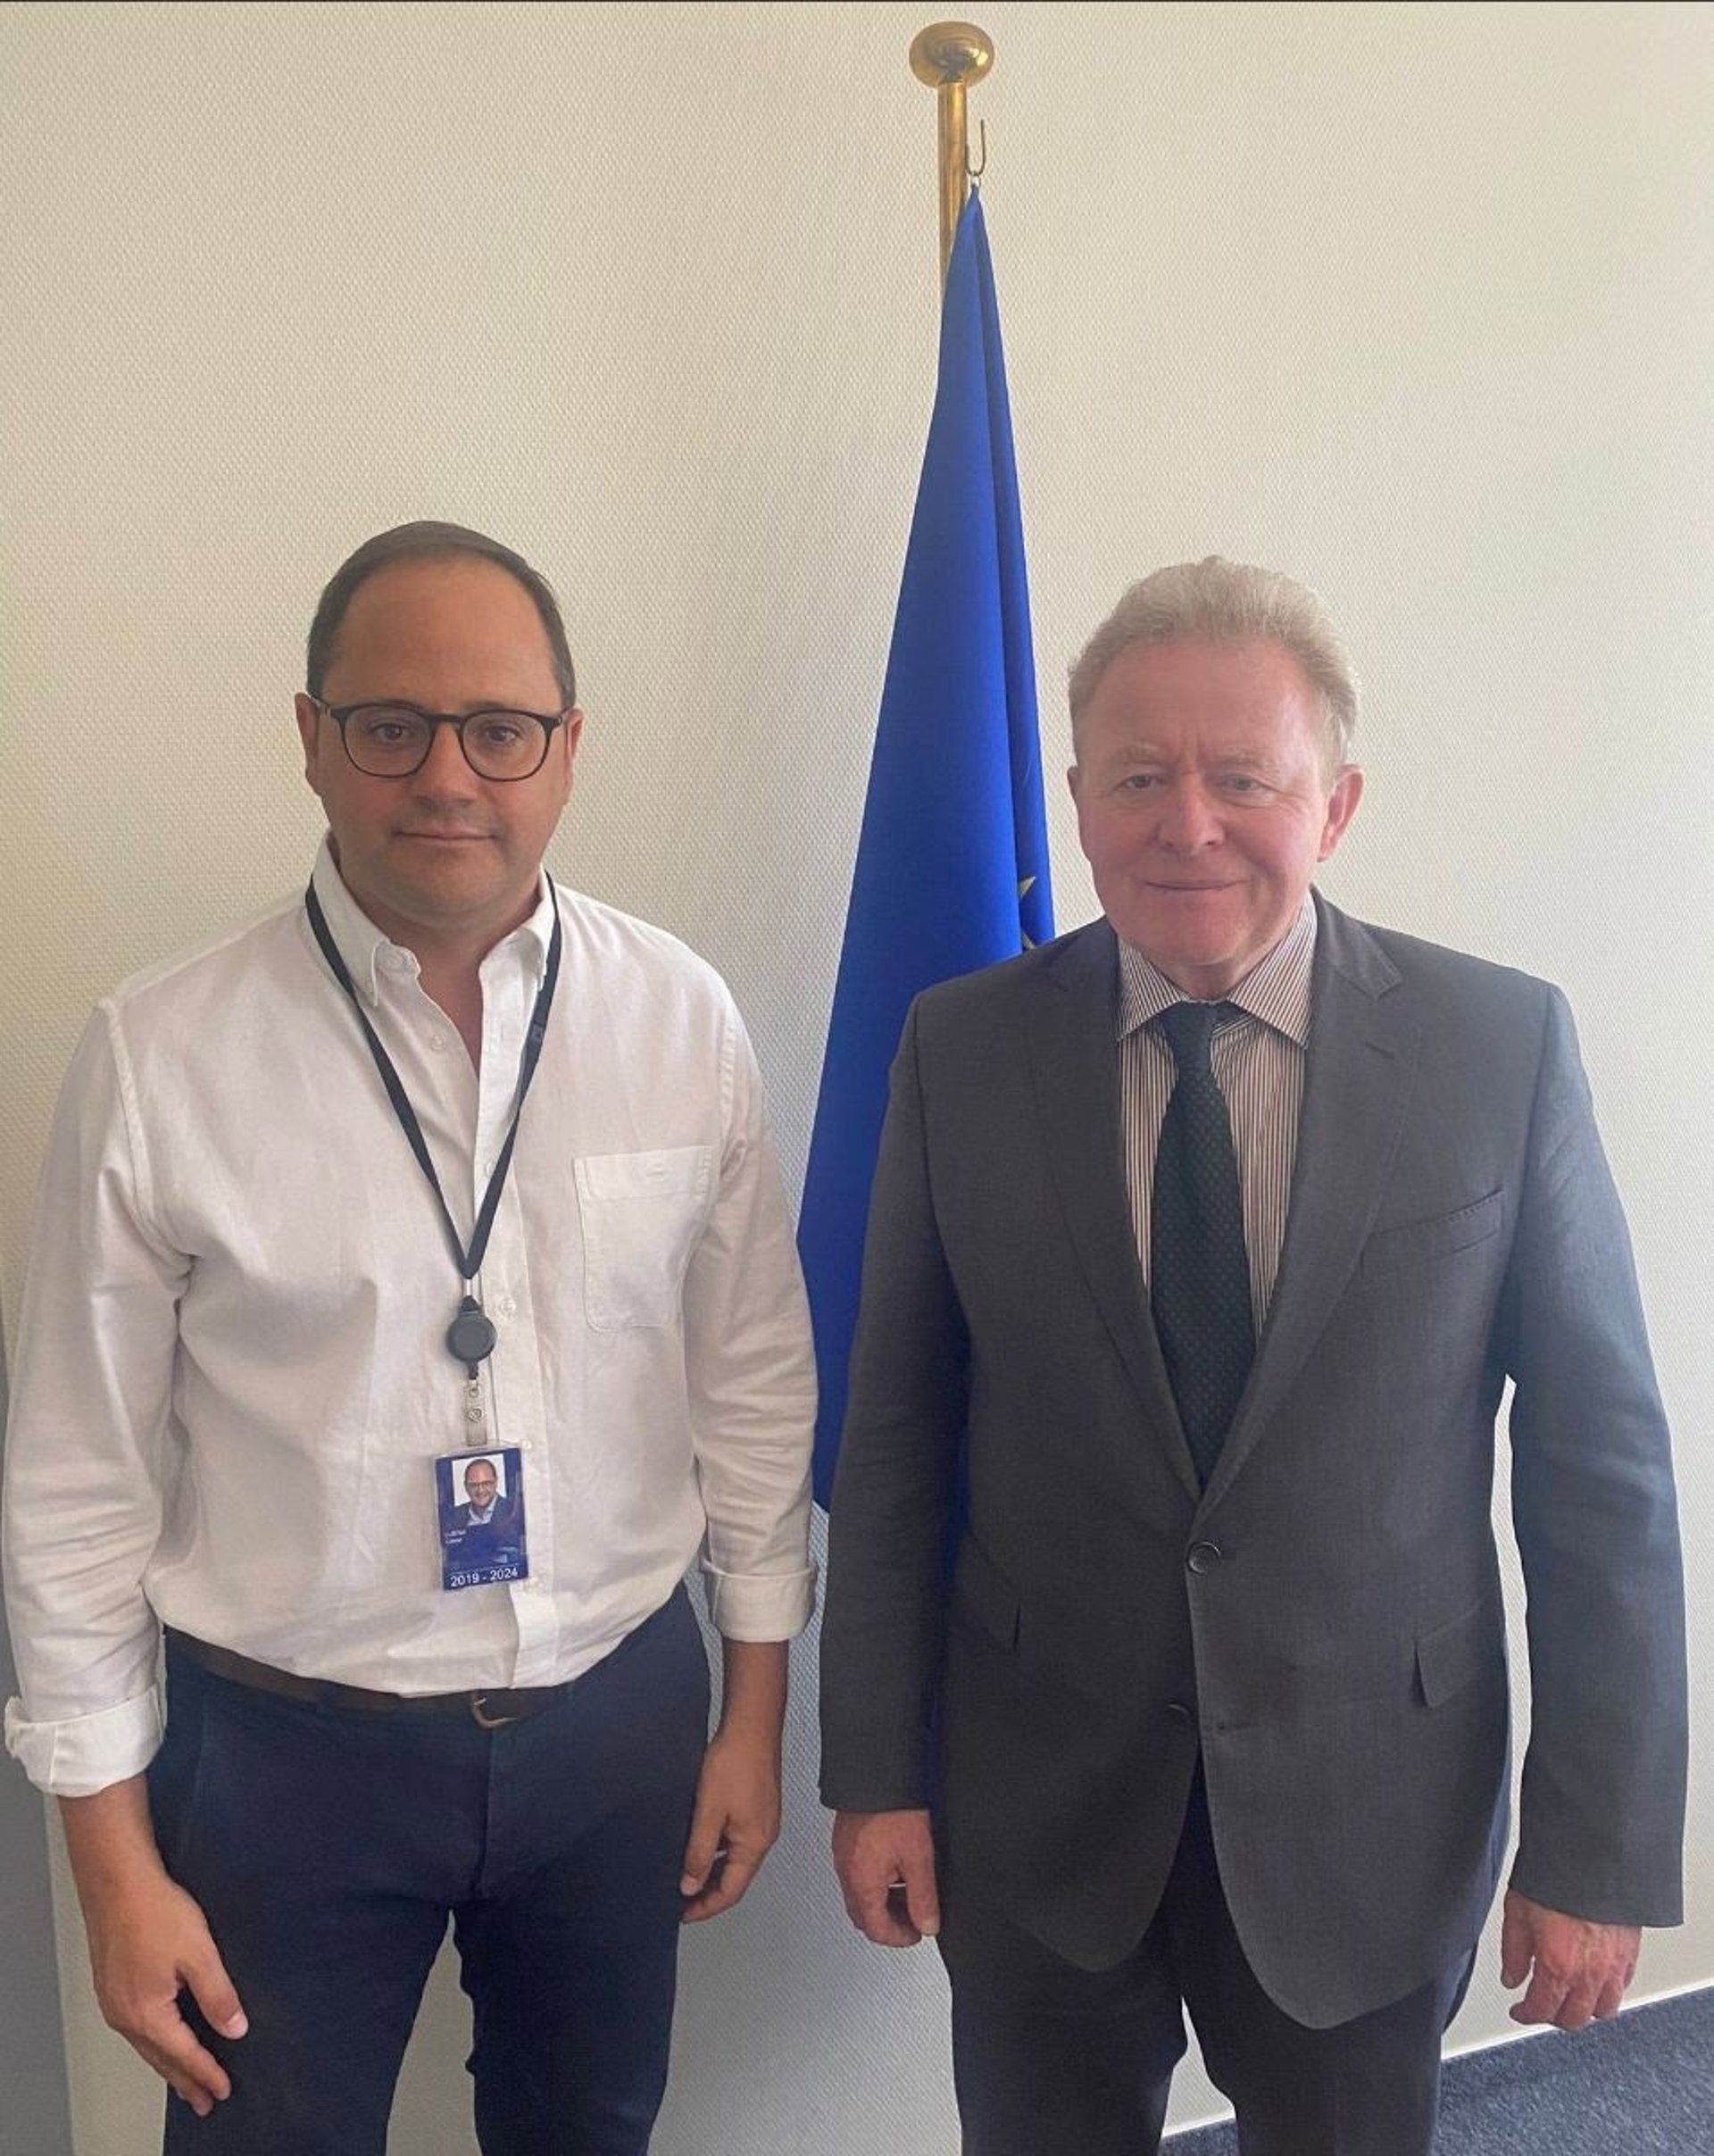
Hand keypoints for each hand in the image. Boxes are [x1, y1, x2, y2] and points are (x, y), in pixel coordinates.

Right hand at [84, 1866, 247, 2116]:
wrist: (117, 1883)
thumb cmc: (155, 1912)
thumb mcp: (200, 1954)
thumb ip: (218, 1995)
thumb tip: (234, 2030)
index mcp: (147, 2014)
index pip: (184, 2055)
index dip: (207, 2074)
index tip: (223, 2091)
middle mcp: (125, 2016)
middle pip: (161, 2059)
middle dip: (185, 2082)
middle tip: (204, 2102)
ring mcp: (113, 2002)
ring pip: (145, 2046)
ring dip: (167, 2065)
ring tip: (184, 2081)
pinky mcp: (111, 1986)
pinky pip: (135, 2029)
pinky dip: (153, 2044)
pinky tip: (160, 2040)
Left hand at [679, 1723, 781, 1921]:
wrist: (751, 1725)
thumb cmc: (735, 1762)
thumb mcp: (708, 1812)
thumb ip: (699, 1852)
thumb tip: (690, 1886)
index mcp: (755, 1844)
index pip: (731, 1891)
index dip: (706, 1907)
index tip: (683, 1914)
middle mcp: (763, 1837)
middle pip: (735, 1878)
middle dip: (708, 1892)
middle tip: (680, 1899)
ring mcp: (762, 1822)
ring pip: (735, 1859)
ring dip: (712, 1871)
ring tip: (684, 1874)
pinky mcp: (757, 1807)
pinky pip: (737, 1841)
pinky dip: (718, 1850)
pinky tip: (699, 1844)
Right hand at [832, 1807, 939, 1947]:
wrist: (876, 1771)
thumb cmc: (894, 1808)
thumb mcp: (919, 1858)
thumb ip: (924, 1897)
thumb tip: (928, 1924)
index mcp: (862, 1882)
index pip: (877, 1929)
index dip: (900, 1938)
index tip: (918, 1932)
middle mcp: (847, 1871)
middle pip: (864, 1916)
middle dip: (889, 1923)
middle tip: (913, 1916)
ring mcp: (843, 1855)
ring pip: (859, 1895)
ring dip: (883, 1902)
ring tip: (908, 1890)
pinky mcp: (845, 1840)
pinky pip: (855, 1873)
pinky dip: (875, 1881)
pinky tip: (894, 1867)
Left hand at [1500, 1889, 1639, 2029]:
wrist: (1591, 1856)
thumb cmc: (1554, 1878)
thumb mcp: (1517, 1911)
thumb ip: (1513, 1951)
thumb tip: (1512, 1978)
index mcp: (1557, 1966)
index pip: (1542, 2010)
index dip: (1526, 2015)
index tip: (1520, 2011)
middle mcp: (1589, 1973)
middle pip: (1574, 2018)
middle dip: (1554, 2017)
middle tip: (1542, 2007)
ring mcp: (1614, 1966)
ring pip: (1604, 2009)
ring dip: (1584, 2010)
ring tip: (1569, 2000)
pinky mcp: (1632, 1954)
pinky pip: (1622, 1987)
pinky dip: (1608, 1993)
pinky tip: (1596, 1983)